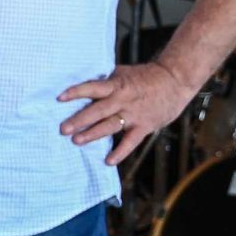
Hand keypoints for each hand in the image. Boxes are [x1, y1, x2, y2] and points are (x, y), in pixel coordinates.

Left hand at [58, 59, 197, 164]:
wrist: (176, 80)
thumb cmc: (146, 76)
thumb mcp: (124, 73)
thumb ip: (107, 82)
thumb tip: (86, 87)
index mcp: (116, 85)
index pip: (92, 88)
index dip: (76, 92)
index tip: (59, 98)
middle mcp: (123, 100)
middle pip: (97, 111)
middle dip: (79, 120)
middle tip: (62, 129)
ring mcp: (133, 114)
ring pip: (110, 126)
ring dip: (92, 134)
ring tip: (76, 141)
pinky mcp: (145, 126)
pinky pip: (131, 142)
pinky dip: (120, 152)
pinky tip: (108, 161)